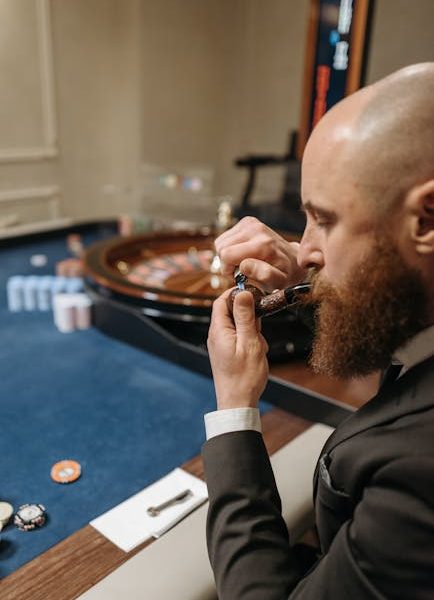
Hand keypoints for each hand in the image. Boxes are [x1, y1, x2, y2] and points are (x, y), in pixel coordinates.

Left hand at [207, 289, 268, 409]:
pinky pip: (239, 337)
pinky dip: (250, 341)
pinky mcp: (227, 352)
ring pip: (238, 325)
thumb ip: (245, 317)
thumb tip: (242, 293)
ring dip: (252, 331)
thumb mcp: (250, 342)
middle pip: (231, 312)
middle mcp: (216, 335)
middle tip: (259, 330)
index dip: (236, 293)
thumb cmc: (244, 377)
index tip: (253, 294)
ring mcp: (221, 344)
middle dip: (249, 316)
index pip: (221, 301)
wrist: (238, 403)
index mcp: (218, 330)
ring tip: (258, 347)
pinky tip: (256, 353)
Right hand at [215, 216, 305, 290]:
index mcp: (263, 244)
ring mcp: (251, 223)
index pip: (226, 255)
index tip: (240, 276)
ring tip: (241, 262)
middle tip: (240, 270)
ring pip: (220, 242)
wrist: (292, 259)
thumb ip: (264, 275)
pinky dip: (229, 248)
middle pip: (221, 247)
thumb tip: (244, 265)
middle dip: (226, 263)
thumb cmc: (284, 273)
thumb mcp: (279, 281)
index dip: (228, 270)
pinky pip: (224, 237)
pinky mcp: (247, 221)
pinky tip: (241, 253)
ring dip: (227, 256)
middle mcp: (257, 229)